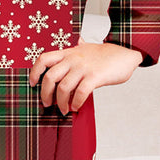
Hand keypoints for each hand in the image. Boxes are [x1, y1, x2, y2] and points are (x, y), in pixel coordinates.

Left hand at [28, 39, 142, 114]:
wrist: (126, 53)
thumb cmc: (106, 54)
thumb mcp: (85, 49)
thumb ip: (74, 54)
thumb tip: (67, 58)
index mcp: (68, 53)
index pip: (44, 59)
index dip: (35, 72)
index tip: (33, 83)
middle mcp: (73, 59)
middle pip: (50, 77)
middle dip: (45, 94)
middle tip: (47, 104)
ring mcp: (84, 67)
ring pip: (63, 88)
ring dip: (61, 103)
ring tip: (64, 110)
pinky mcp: (95, 76)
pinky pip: (80, 93)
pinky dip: (76, 103)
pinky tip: (76, 107)